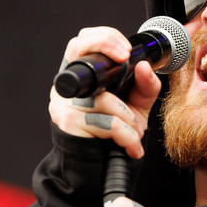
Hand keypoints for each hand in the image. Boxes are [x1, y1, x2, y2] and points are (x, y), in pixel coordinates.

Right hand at [49, 26, 161, 158]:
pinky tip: (131, 146)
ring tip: (136, 132)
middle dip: (108, 51)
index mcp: (81, 76)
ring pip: (104, 99)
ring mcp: (62, 103)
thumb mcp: (136, 104)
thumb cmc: (115, 131)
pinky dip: (126, 135)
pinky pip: (105, 123)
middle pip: (79, 53)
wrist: (102, 167)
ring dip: (129, 117)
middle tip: (131, 67)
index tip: (126, 51)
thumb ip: (145, 85)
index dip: (103, 39)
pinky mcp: (66, 122)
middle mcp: (66, 86)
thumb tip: (144, 66)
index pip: (81, 42)